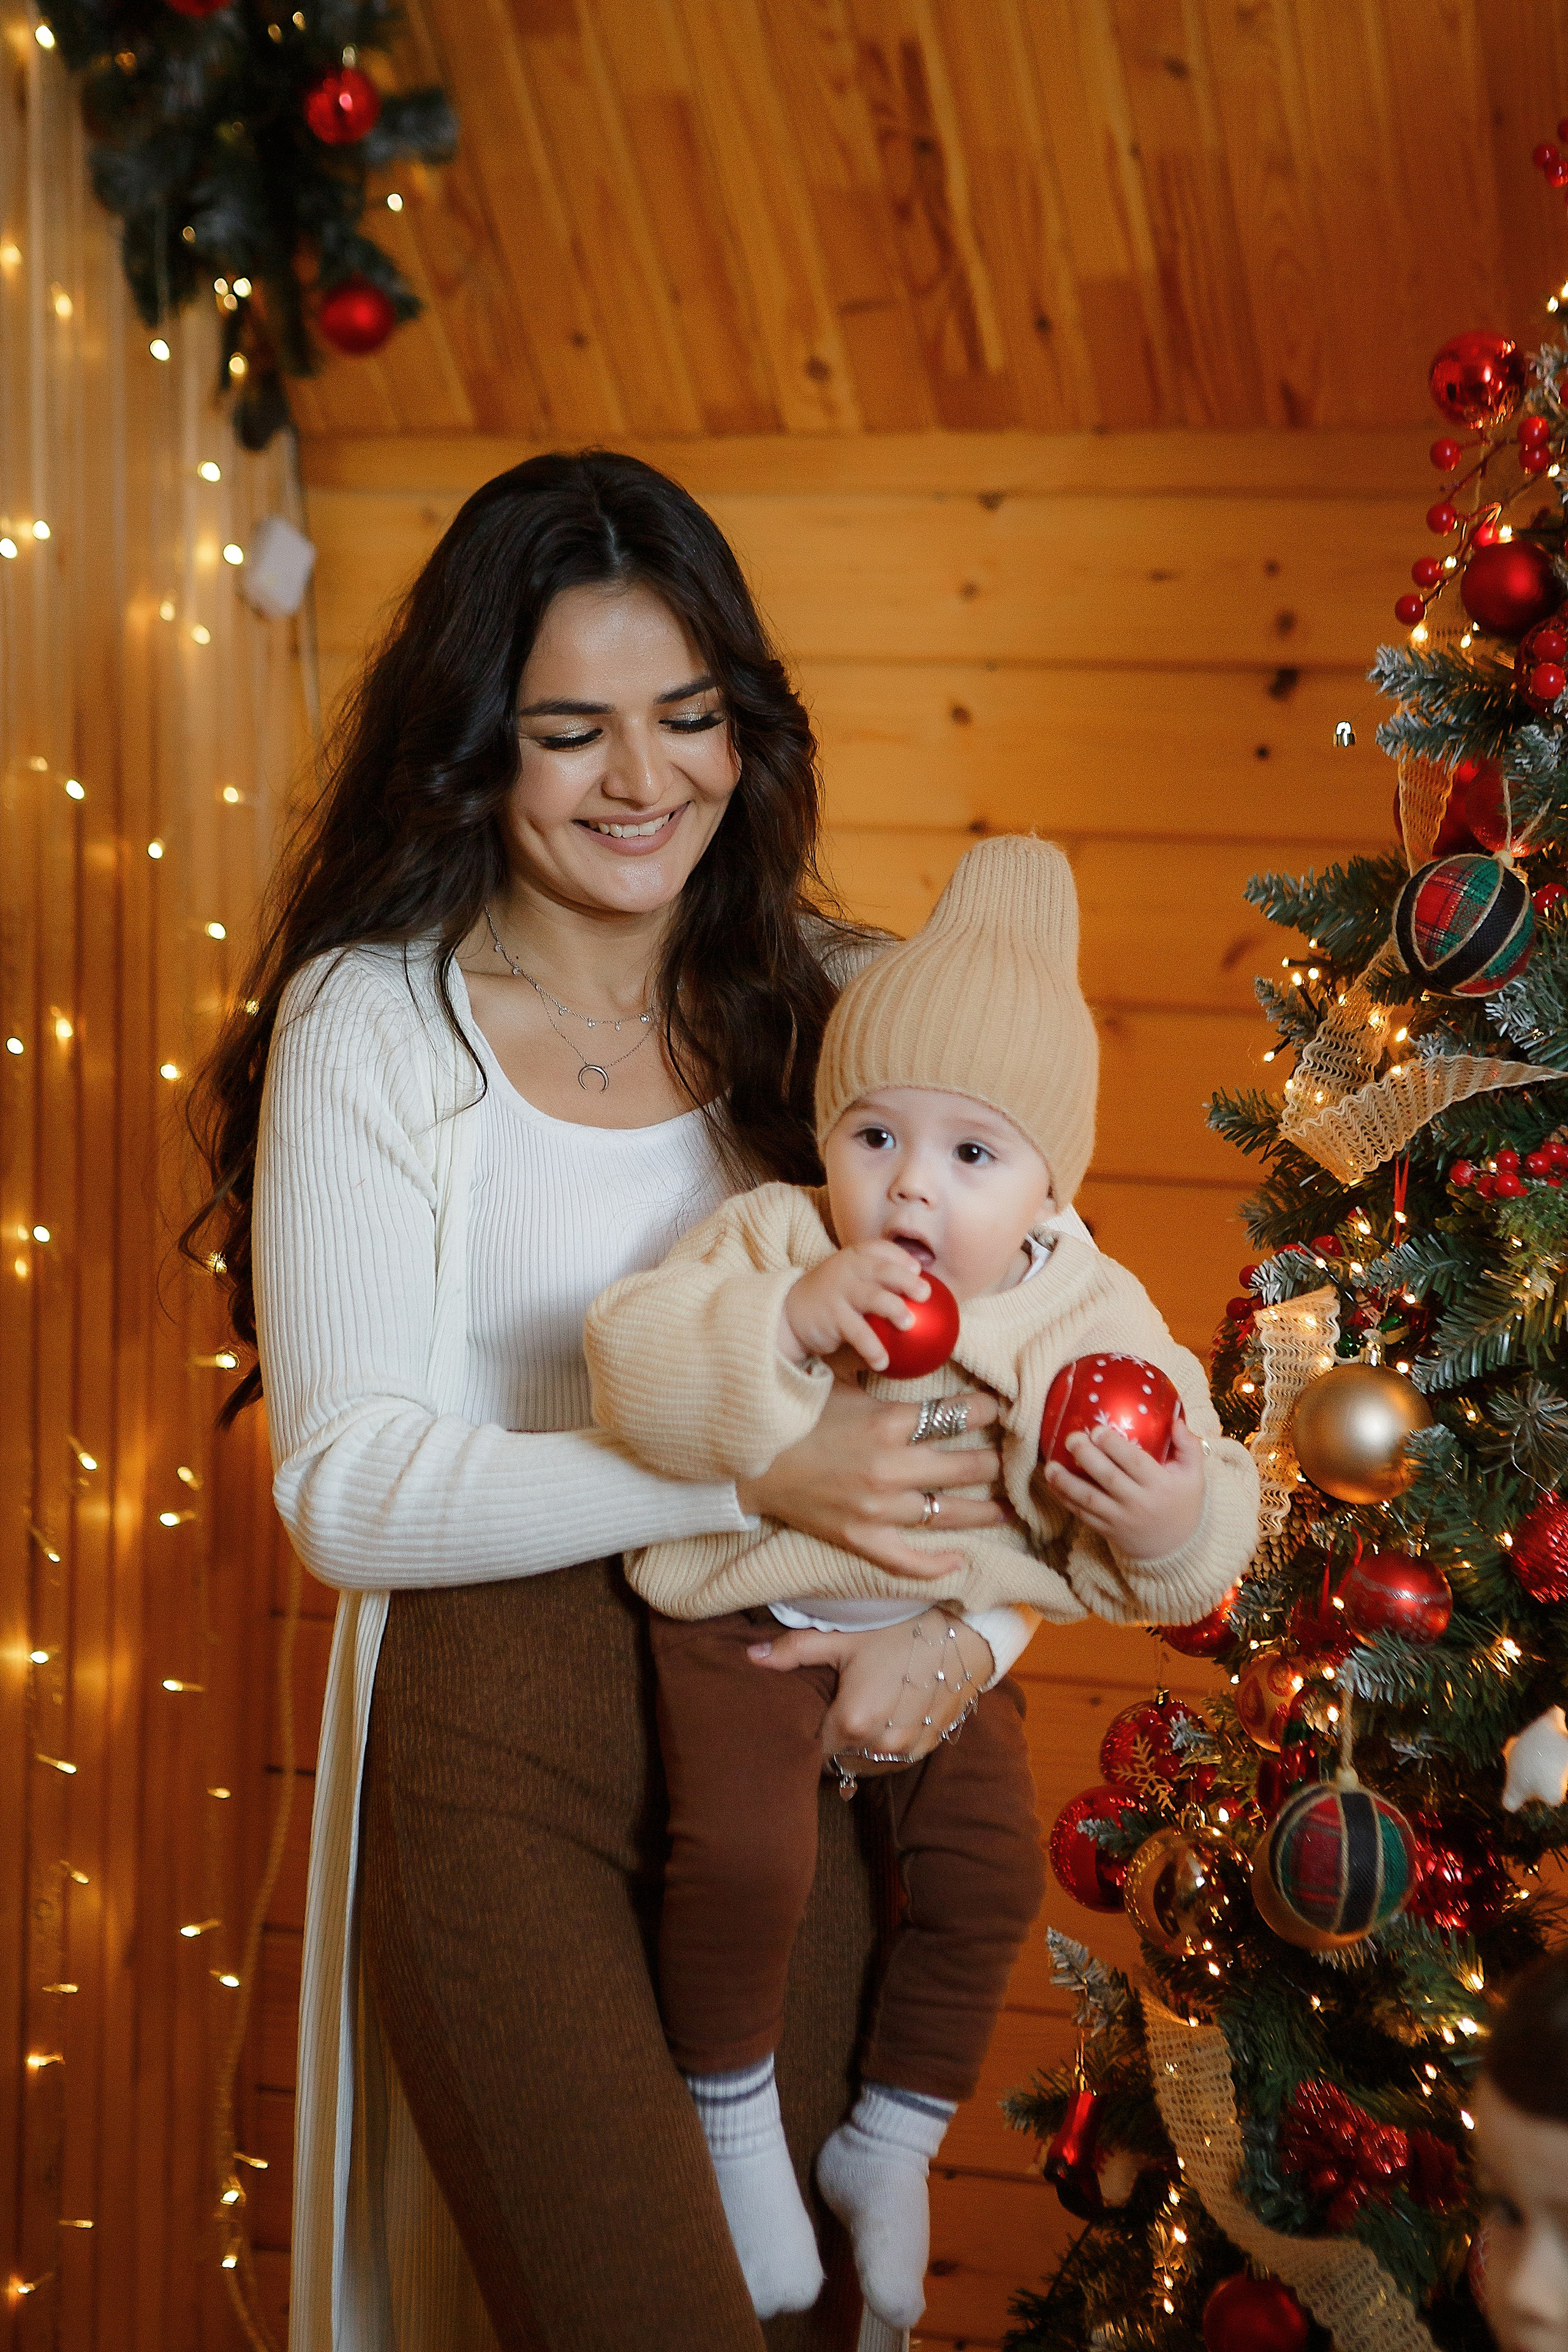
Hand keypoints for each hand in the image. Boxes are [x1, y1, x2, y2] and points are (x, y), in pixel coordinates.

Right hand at [734, 1381, 1003, 1579]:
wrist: (750, 1462)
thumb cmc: (796, 1417)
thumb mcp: (841, 1382)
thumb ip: (880, 1371)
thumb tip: (911, 1346)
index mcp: (887, 1423)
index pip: (957, 1415)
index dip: (985, 1410)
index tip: (1000, 1409)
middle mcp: (890, 1468)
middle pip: (965, 1466)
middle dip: (994, 1461)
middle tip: (1011, 1459)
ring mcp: (877, 1508)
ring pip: (948, 1513)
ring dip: (985, 1512)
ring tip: (1009, 1509)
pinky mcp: (860, 1538)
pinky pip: (908, 1560)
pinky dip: (936, 1564)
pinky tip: (960, 1560)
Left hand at [747, 1608, 995, 1767]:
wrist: (965, 1635)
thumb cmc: (901, 1632)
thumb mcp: (843, 1637)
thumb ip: (793, 1651)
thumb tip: (750, 1656)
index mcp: (852, 1722)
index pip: (814, 1746)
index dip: (808, 1731)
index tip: (808, 1713)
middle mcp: (879, 1746)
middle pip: (839, 1756)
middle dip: (833, 1738)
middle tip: (832, 1708)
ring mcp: (906, 1752)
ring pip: (866, 1761)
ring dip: (859, 1746)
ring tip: (860, 1711)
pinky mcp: (927, 1749)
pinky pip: (892, 1759)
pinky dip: (884, 1746)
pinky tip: (886, 1716)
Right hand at [781, 1241, 928, 1370]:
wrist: (789, 1314)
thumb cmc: (831, 1297)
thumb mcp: (848, 1280)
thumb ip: (877, 1281)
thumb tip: (922, 1298)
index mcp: (853, 1256)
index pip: (879, 1249)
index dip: (901, 1257)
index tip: (918, 1269)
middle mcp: (846, 1269)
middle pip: (881, 1270)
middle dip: (906, 1279)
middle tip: (925, 1294)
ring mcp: (838, 1291)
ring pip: (872, 1297)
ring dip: (894, 1309)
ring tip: (909, 1324)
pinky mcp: (832, 1316)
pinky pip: (858, 1333)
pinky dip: (873, 1348)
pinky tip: (883, 1363)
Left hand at [1042, 1417, 1205, 1559]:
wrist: (1176, 1547)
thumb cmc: (1182, 1501)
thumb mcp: (1194, 1475)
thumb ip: (1188, 1446)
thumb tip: (1175, 1420)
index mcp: (1161, 1485)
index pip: (1135, 1462)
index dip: (1115, 1446)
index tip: (1097, 1429)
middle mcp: (1139, 1503)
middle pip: (1108, 1477)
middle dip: (1087, 1456)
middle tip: (1071, 1438)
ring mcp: (1120, 1518)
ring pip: (1089, 1499)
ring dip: (1067, 1482)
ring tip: (1050, 1465)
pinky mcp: (1107, 1530)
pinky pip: (1082, 1514)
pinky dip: (1065, 1499)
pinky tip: (1052, 1483)